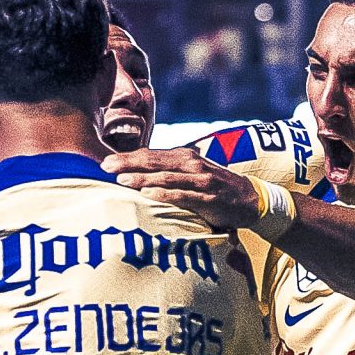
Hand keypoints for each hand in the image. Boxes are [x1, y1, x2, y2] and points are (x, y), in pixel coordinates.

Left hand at [105, 148, 263, 228]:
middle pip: (153, 161)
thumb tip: (139, 175)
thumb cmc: (214, 188)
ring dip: (142, 178)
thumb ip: (169, 172)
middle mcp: (190, 164)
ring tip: (121, 180)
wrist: (250, 199)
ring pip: (165, 177)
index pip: (150, 155)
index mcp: (184, 157)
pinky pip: (182, 195)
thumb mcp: (192, 174)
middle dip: (127, 164)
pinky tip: (148, 195)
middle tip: (104, 167)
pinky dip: (164, 195)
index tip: (105, 161)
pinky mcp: (208, 198)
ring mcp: (200, 180)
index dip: (127, 157)